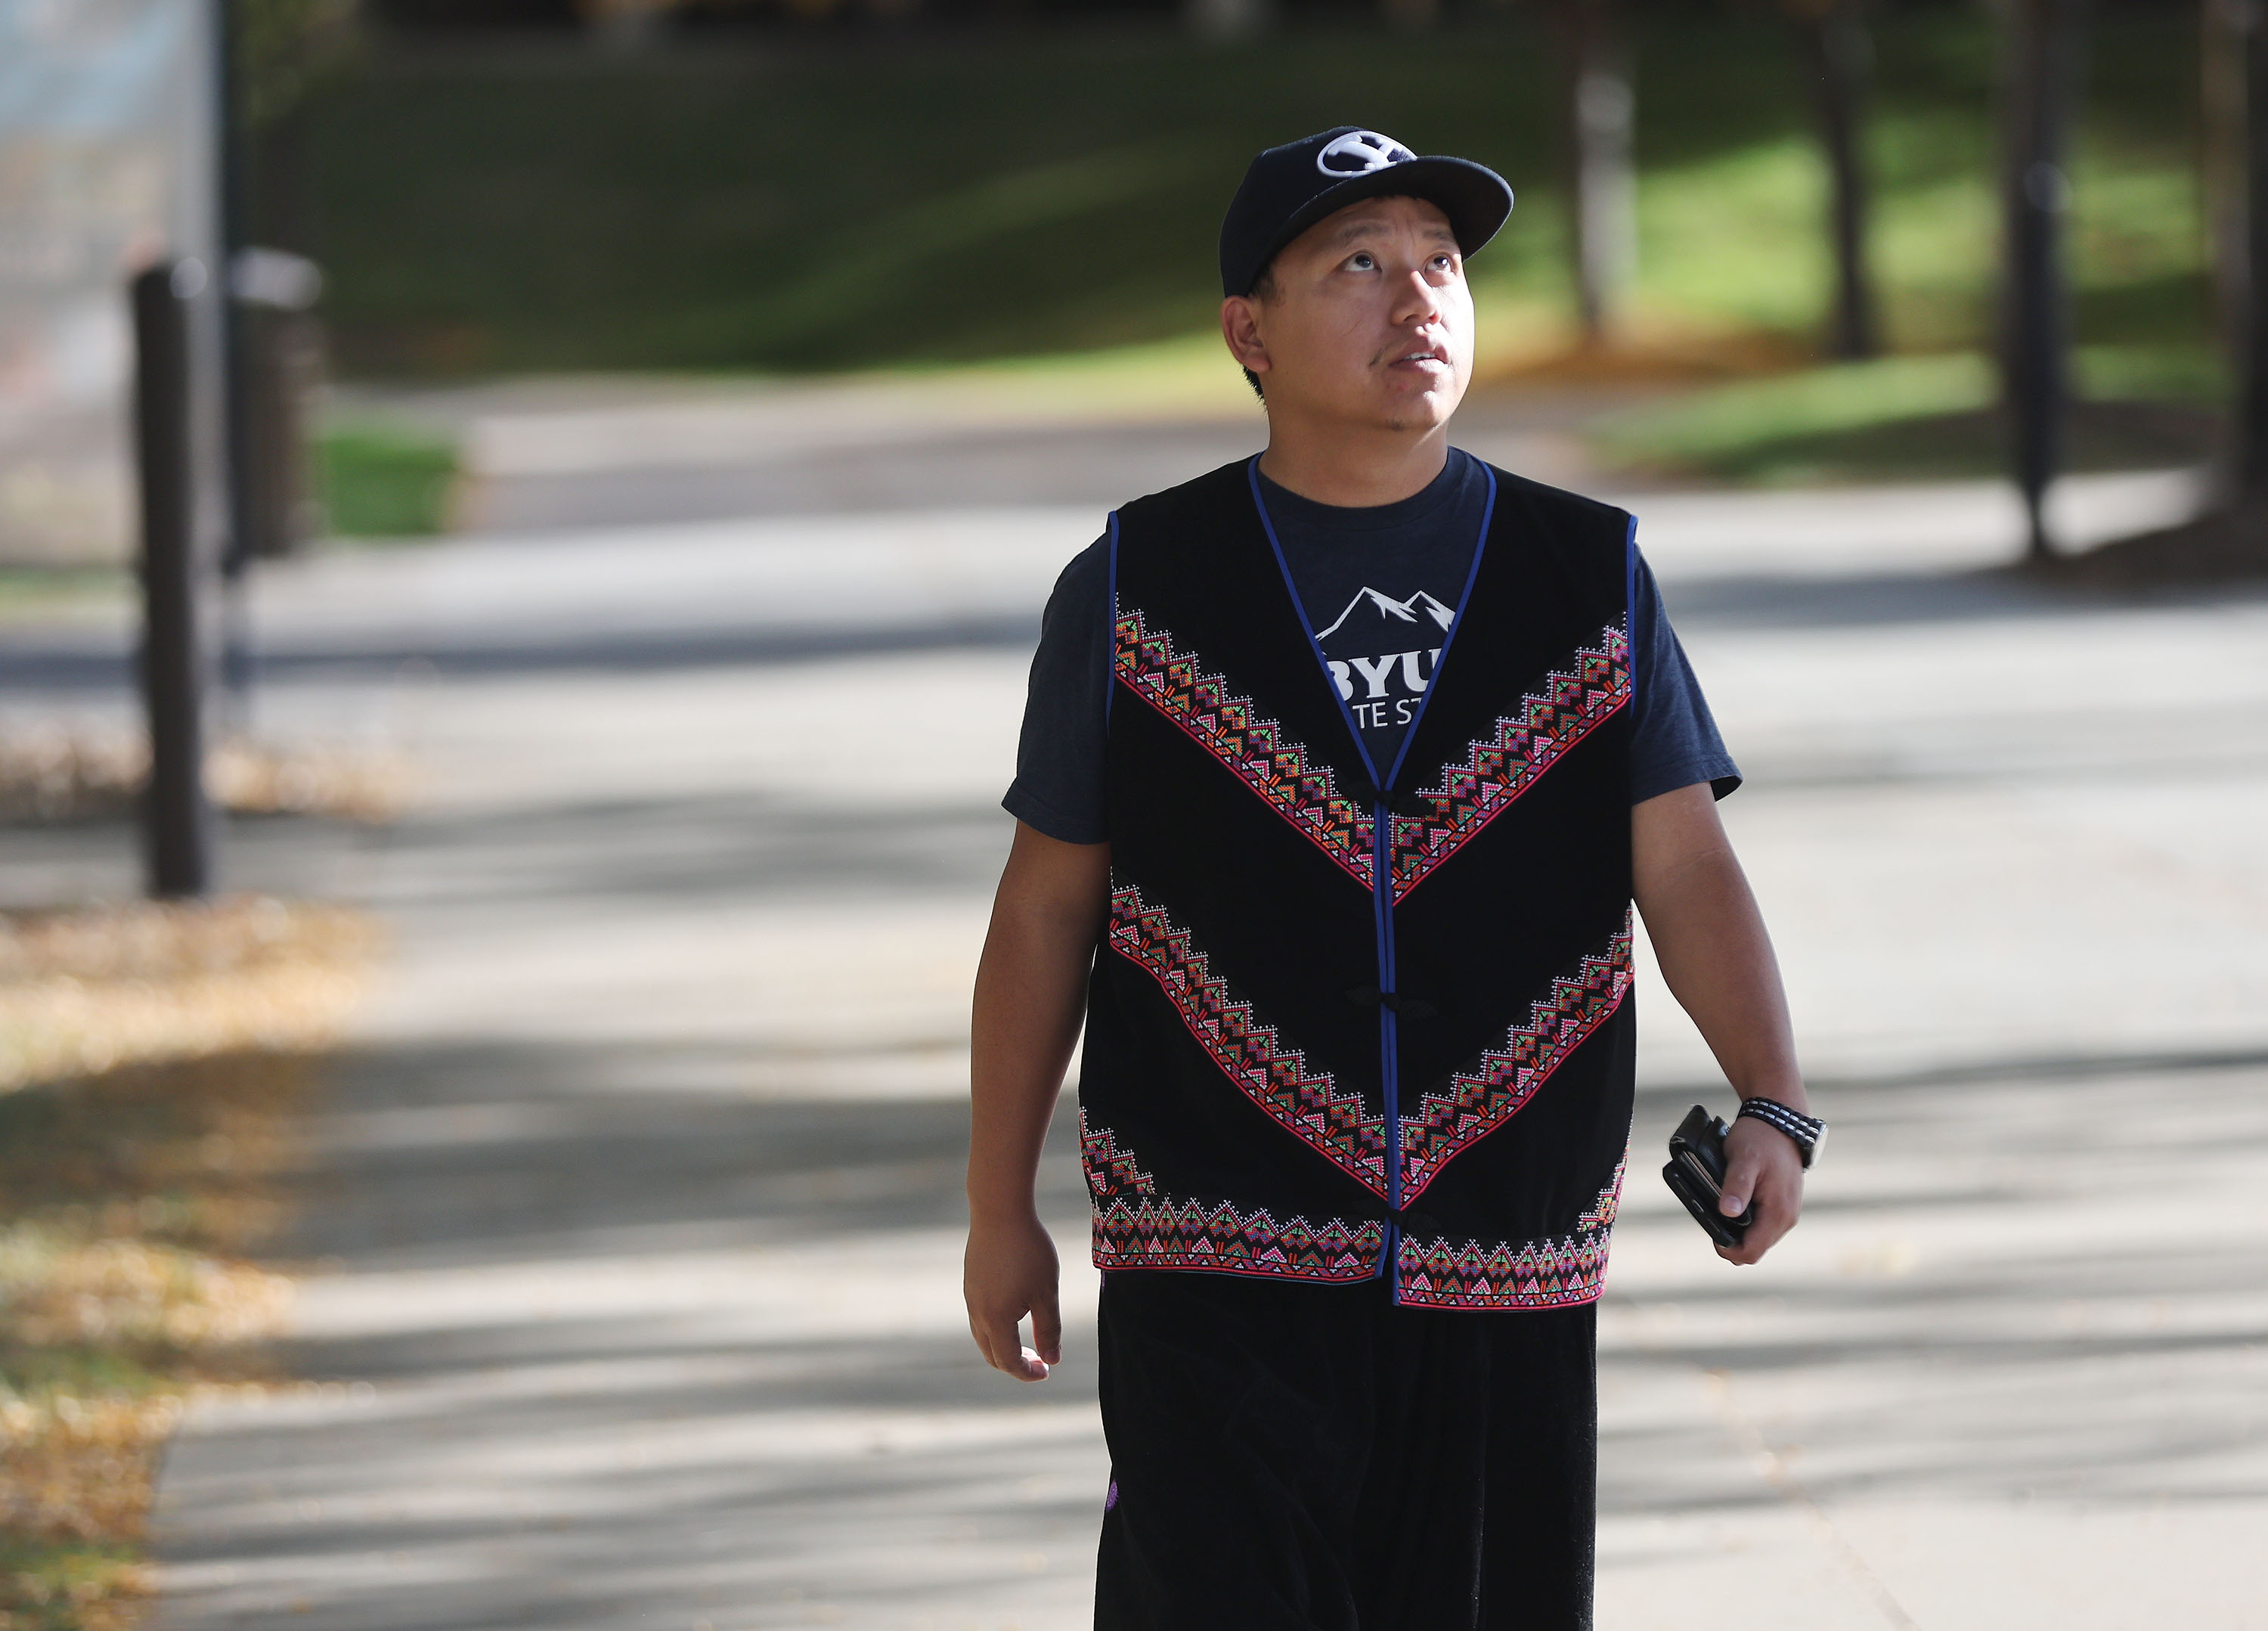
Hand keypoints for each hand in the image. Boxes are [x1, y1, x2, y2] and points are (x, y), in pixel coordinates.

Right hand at [964, 1211, 1062, 1380]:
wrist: (999, 1210)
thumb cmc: (1028, 1251)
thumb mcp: (1046, 1293)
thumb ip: (1049, 1330)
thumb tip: (1051, 1359)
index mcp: (996, 1320)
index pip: (1009, 1361)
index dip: (1027, 1372)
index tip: (1047, 1372)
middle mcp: (977, 1313)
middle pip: (992, 1354)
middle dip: (1014, 1363)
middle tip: (1039, 1361)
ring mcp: (970, 1296)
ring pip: (983, 1335)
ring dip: (1004, 1346)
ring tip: (1028, 1341)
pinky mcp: (970, 1281)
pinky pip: (979, 1316)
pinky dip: (996, 1327)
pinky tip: (1014, 1312)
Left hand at [1715, 1115, 1803, 1265]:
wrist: (1779, 1121)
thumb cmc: (1760, 1138)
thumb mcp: (1743, 1159)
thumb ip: (1736, 1186)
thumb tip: (1728, 1212)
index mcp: (1778, 1212)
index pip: (1752, 1251)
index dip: (1728, 1250)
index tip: (1711, 1234)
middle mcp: (1786, 1218)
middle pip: (1755, 1248)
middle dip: (1731, 1240)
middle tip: (1713, 1217)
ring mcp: (1786, 1212)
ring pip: (1758, 1237)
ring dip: (1738, 1230)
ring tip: (1721, 1208)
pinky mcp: (1782, 1205)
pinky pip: (1762, 1224)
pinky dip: (1746, 1220)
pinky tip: (1733, 1204)